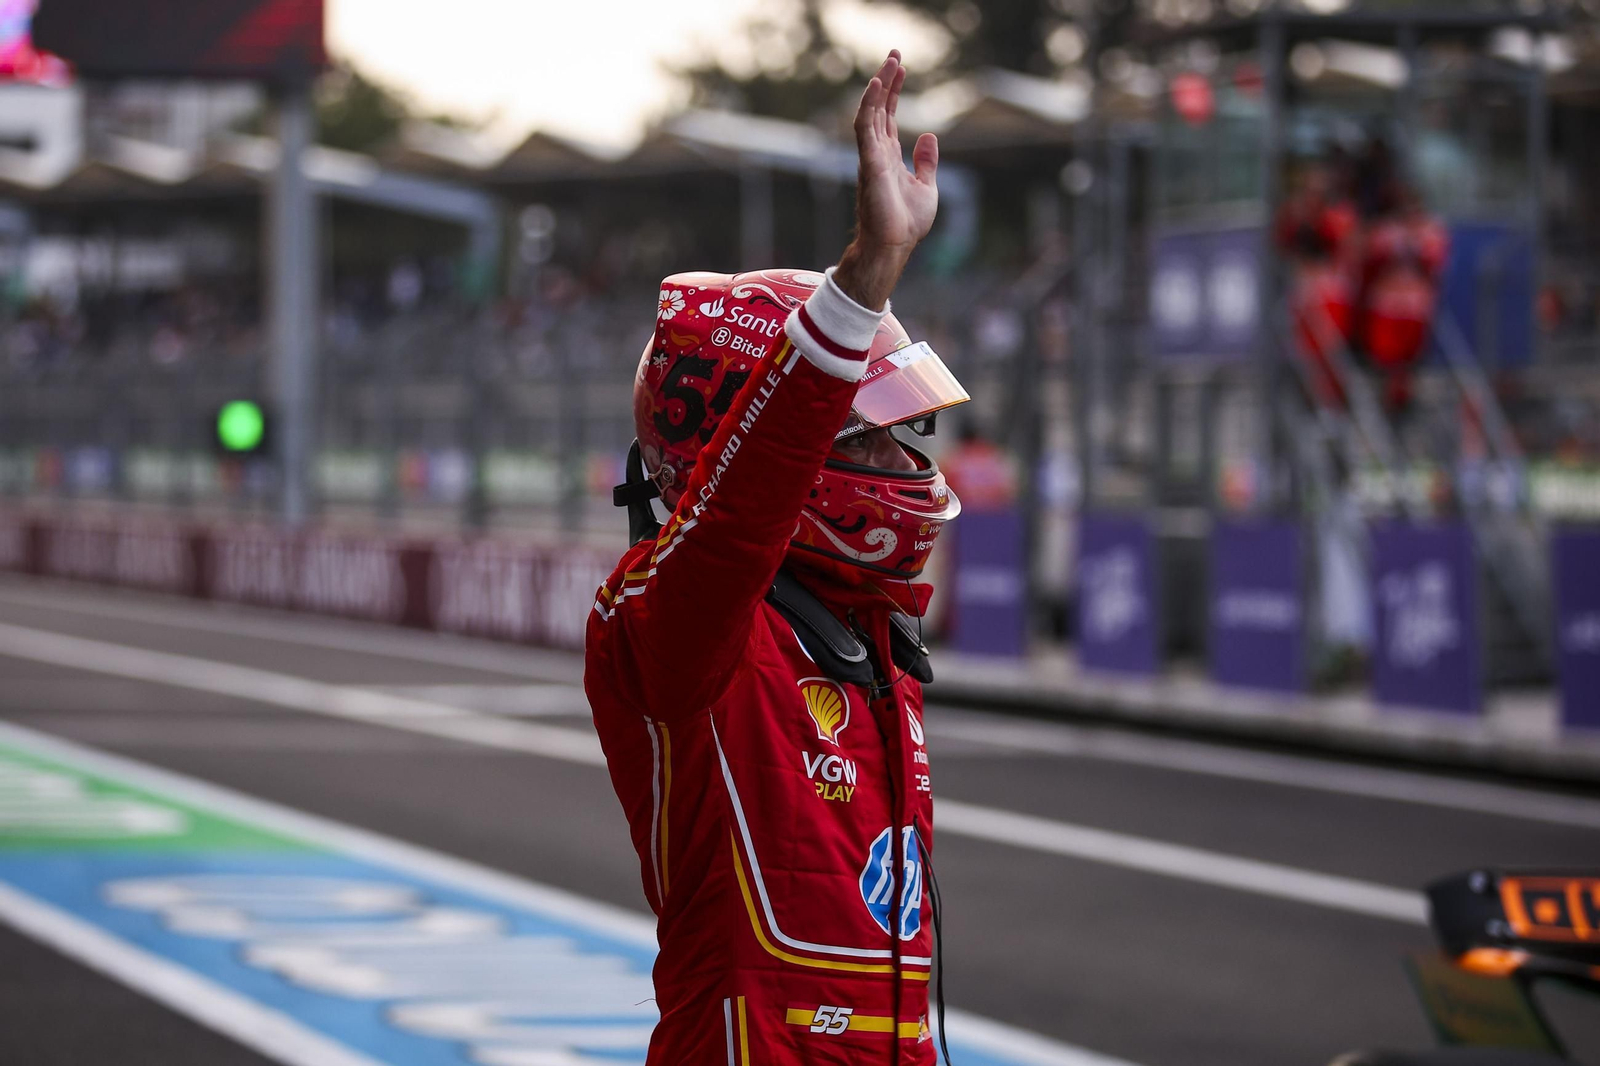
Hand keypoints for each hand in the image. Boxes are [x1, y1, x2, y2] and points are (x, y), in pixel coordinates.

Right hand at [833, 50, 938, 310]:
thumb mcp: (926, 187)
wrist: (894, 245)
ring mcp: (871, 157)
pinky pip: (865, 129)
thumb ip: (926, 161)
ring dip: (879, 86)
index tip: (900, 67)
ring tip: (890, 62)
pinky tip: (876, 86)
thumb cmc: (906, 223)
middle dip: (886, 80)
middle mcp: (876, 153)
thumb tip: (928, 135)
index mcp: (888, 157)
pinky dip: (869, 106)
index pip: (888, 116)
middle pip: (878, 108)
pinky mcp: (869, 164)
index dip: (893, 91)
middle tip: (895, 53)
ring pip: (870, 113)